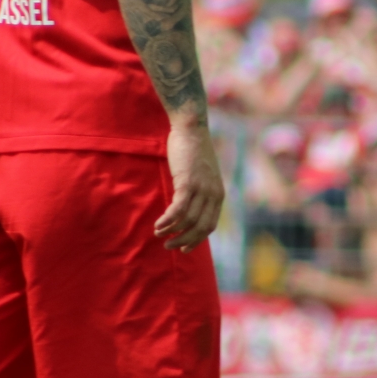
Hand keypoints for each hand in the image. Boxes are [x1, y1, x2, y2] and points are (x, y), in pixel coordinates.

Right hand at [156, 119, 224, 251]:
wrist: (191, 128)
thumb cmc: (193, 151)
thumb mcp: (202, 175)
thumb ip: (199, 192)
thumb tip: (186, 210)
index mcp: (218, 194)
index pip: (210, 226)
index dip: (196, 240)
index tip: (184, 248)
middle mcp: (213, 194)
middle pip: (200, 227)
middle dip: (184, 241)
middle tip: (169, 246)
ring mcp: (202, 188)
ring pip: (188, 220)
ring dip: (172, 231)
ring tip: (159, 235)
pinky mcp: (188, 182)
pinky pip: (178, 209)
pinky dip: (168, 220)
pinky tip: (158, 225)